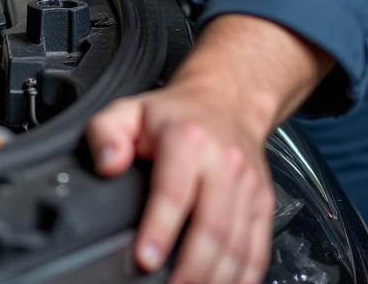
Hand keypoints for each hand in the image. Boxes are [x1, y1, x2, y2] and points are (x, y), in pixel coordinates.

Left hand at [87, 78, 274, 283]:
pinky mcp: (262, 202)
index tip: (145, 259)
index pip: (174, 191)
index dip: (159, 230)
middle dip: (191, 268)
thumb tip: (107, 164)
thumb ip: (106, 133)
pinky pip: (258, 248)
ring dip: (216, 278)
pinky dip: (243, 276)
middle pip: (212, 227)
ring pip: (237, 244)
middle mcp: (224, 161)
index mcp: (188, 139)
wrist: (225, 100)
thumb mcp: (129, 111)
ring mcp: (247, 184)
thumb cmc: (173, 113)